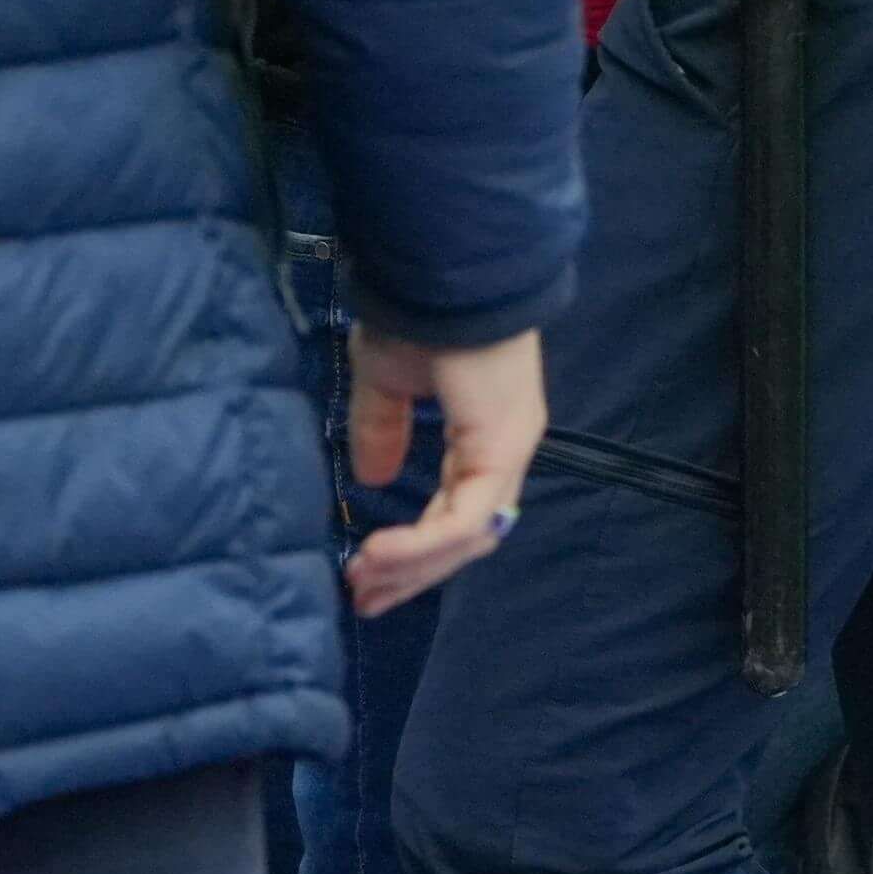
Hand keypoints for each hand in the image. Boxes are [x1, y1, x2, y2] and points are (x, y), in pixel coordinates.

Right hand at [344, 328, 548, 612]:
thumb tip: (374, 479)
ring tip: (362, 581)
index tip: (365, 574)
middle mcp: (506, 450)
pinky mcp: (502, 448)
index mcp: (485, 435)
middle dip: (413, 575)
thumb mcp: (387, 382)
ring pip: (469, 536)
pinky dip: (422, 544)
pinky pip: (465, 518)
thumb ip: (383, 431)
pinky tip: (379, 555)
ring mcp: (510, 451)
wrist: (441, 273)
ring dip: (413, 566)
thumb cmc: (416, 315)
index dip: (415, 548)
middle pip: (467, 537)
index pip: (458, 512)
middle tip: (365, 601)